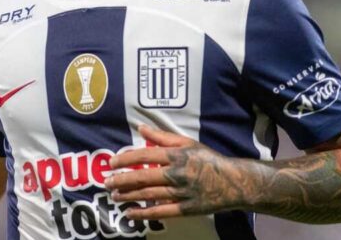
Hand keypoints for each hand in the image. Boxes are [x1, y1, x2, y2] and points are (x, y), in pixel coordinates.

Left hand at [105, 125, 245, 219]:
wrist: (233, 182)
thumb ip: (162, 136)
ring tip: (114, 196)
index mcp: (177, 155)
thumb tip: (141, 127)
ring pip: (149, 195)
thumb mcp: (187, 143)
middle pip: (143, 176)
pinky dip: (143, 213)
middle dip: (121, 180)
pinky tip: (130, 213)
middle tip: (107, 182)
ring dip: (128, 196)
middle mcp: (177, 173)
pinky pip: (160, 212)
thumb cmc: (208, 160)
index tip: (112, 163)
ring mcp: (181, 192)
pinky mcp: (185, 209)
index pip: (145, 155)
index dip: (126, 159)